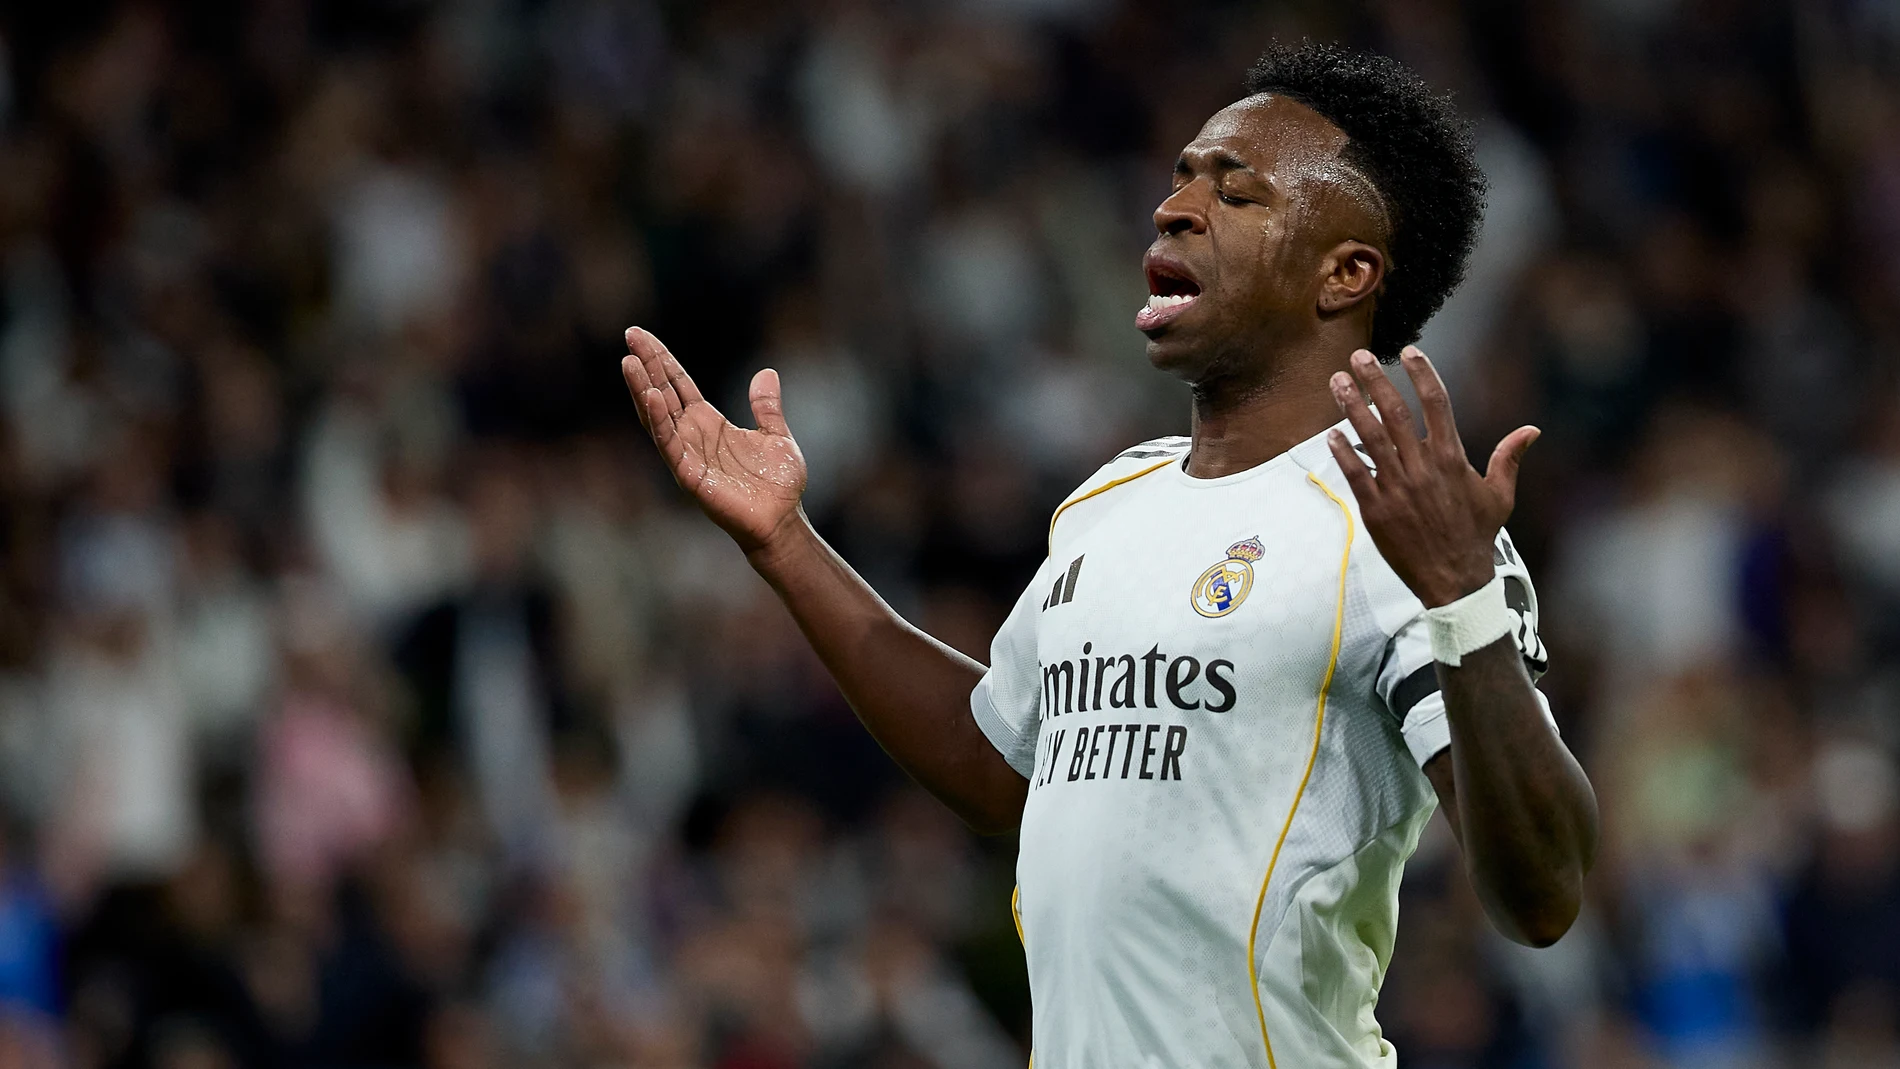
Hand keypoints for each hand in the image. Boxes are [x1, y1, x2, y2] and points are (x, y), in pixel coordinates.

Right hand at [621, 327, 807, 553]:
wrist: (782, 521)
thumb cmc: (777, 485)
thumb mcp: (777, 435)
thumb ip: (767, 407)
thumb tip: (766, 373)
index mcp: (709, 422)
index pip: (678, 384)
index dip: (661, 360)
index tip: (641, 336)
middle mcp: (692, 435)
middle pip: (662, 393)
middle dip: (647, 364)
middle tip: (630, 335)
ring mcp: (688, 454)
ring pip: (657, 417)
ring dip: (642, 389)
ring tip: (629, 362)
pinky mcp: (689, 475)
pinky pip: (669, 444)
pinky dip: (659, 422)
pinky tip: (651, 397)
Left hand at [1325, 346, 1537, 607]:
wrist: (1455, 580)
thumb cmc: (1476, 537)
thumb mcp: (1499, 496)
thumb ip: (1508, 459)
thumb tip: (1531, 431)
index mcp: (1452, 458)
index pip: (1436, 403)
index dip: (1422, 374)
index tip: (1408, 352)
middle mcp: (1423, 468)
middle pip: (1395, 413)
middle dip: (1375, 381)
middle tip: (1358, 356)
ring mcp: (1397, 488)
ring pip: (1370, 438)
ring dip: (1351, 407)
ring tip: (1337, 382)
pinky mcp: (1377, 510)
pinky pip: (1355, 474)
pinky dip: (1342, 452)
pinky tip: (1330, 433)